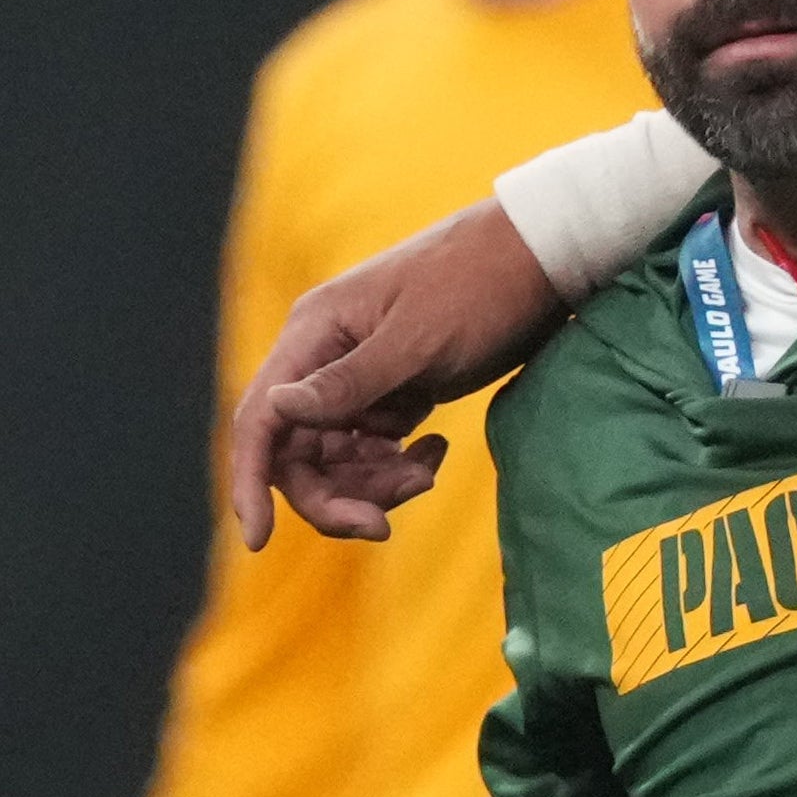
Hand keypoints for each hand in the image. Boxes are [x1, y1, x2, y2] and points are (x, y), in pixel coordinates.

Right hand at [225, 201, 567, 547]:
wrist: (546, 257)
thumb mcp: (418, 337)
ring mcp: (365, 375)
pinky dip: (401, 465)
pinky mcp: (401, 389)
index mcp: (315, 333)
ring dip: (374, 483)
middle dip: (334, 496)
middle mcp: (328, 356)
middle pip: (300, 452)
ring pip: (341, 458)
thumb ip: (349, 382)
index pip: (261, 419)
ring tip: (428, 473)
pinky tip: (436, 453)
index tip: (259, 540)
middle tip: (383, 526)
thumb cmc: (481, 284)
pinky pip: (379, 448)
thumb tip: (274, 410)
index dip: (250, 481)